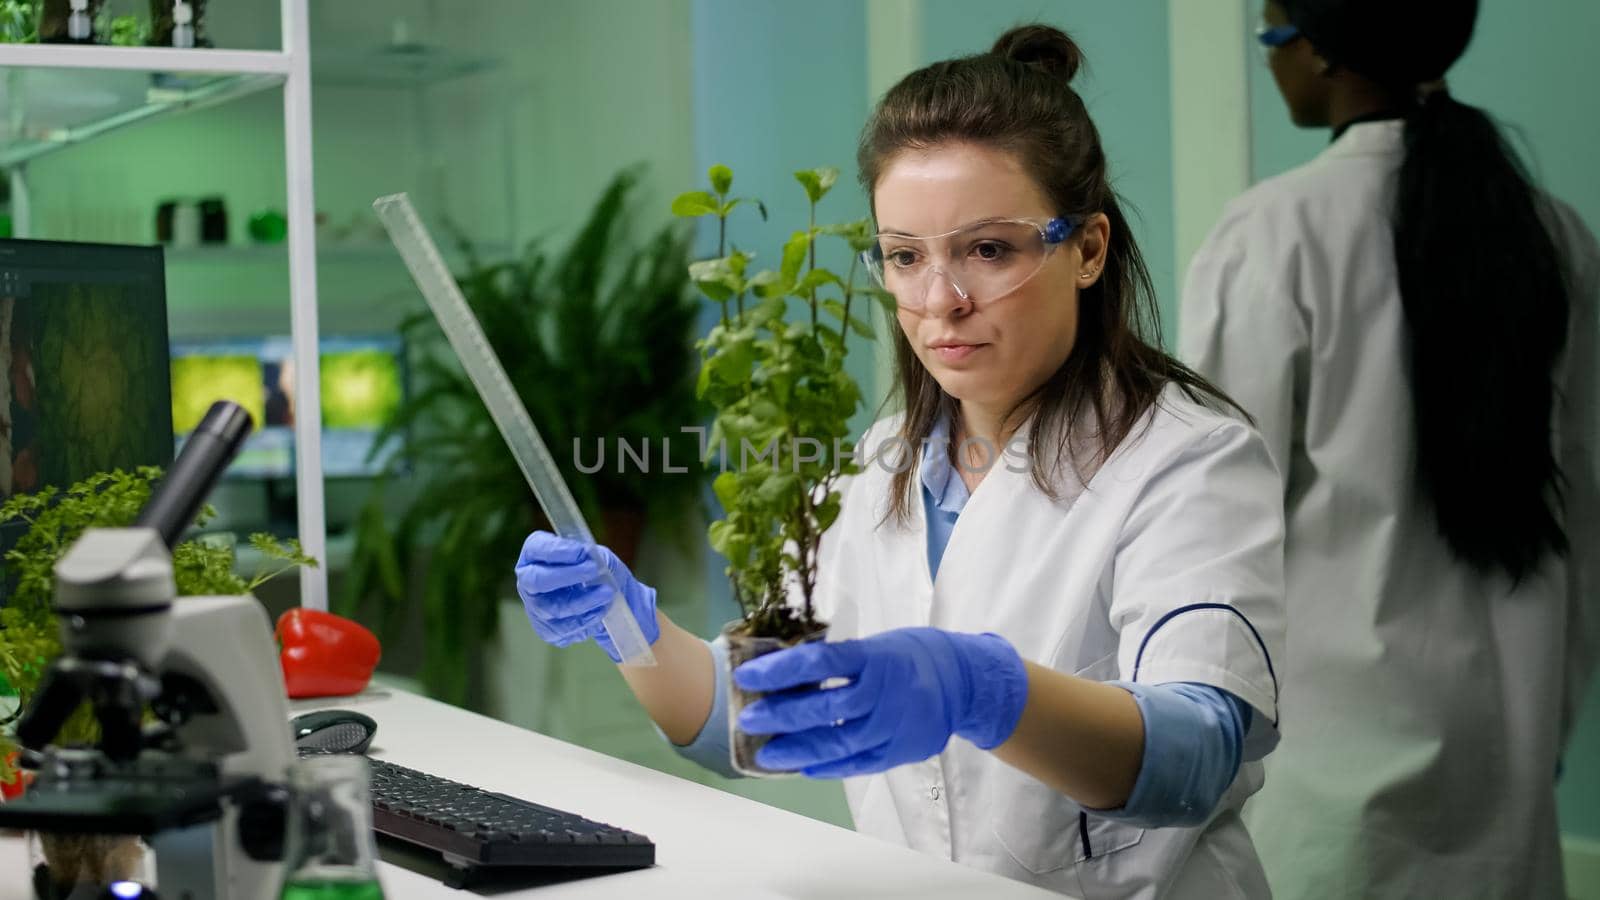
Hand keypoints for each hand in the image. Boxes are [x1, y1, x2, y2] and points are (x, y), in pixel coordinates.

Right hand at [514, 531, 659, 661]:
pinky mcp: (547, 630)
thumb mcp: (600, 556)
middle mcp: (528, 579)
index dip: (557, 550)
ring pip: (553, 608)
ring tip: (607, 592)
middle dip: (567, 574)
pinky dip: (586, 619)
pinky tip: (601, 610)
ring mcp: (534, 606)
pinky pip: (564, 629)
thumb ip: (595, 557)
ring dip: (583, 600)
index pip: (536, 548)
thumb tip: (591, 560)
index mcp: (535, 553)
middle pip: (537, 579)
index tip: (582, 551)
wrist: (606, 599)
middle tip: (593, 569)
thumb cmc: (597, 571)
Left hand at [734, 627, 1028, 777]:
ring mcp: (893, 724)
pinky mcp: (901, 750)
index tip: (747, 675)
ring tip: (767, 754)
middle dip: (782, 714)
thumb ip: (838, 663)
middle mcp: (883, 691)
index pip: (819, 661)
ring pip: (840, 742)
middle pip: (826, 706)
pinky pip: (860, 764)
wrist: (963, 680)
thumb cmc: (908, 656)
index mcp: (874, 657)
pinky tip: (803, 768)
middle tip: (747, 720)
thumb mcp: (875, 646)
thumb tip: (784, 676)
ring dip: (798, 750)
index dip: (780, 669)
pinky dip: (830, 767)